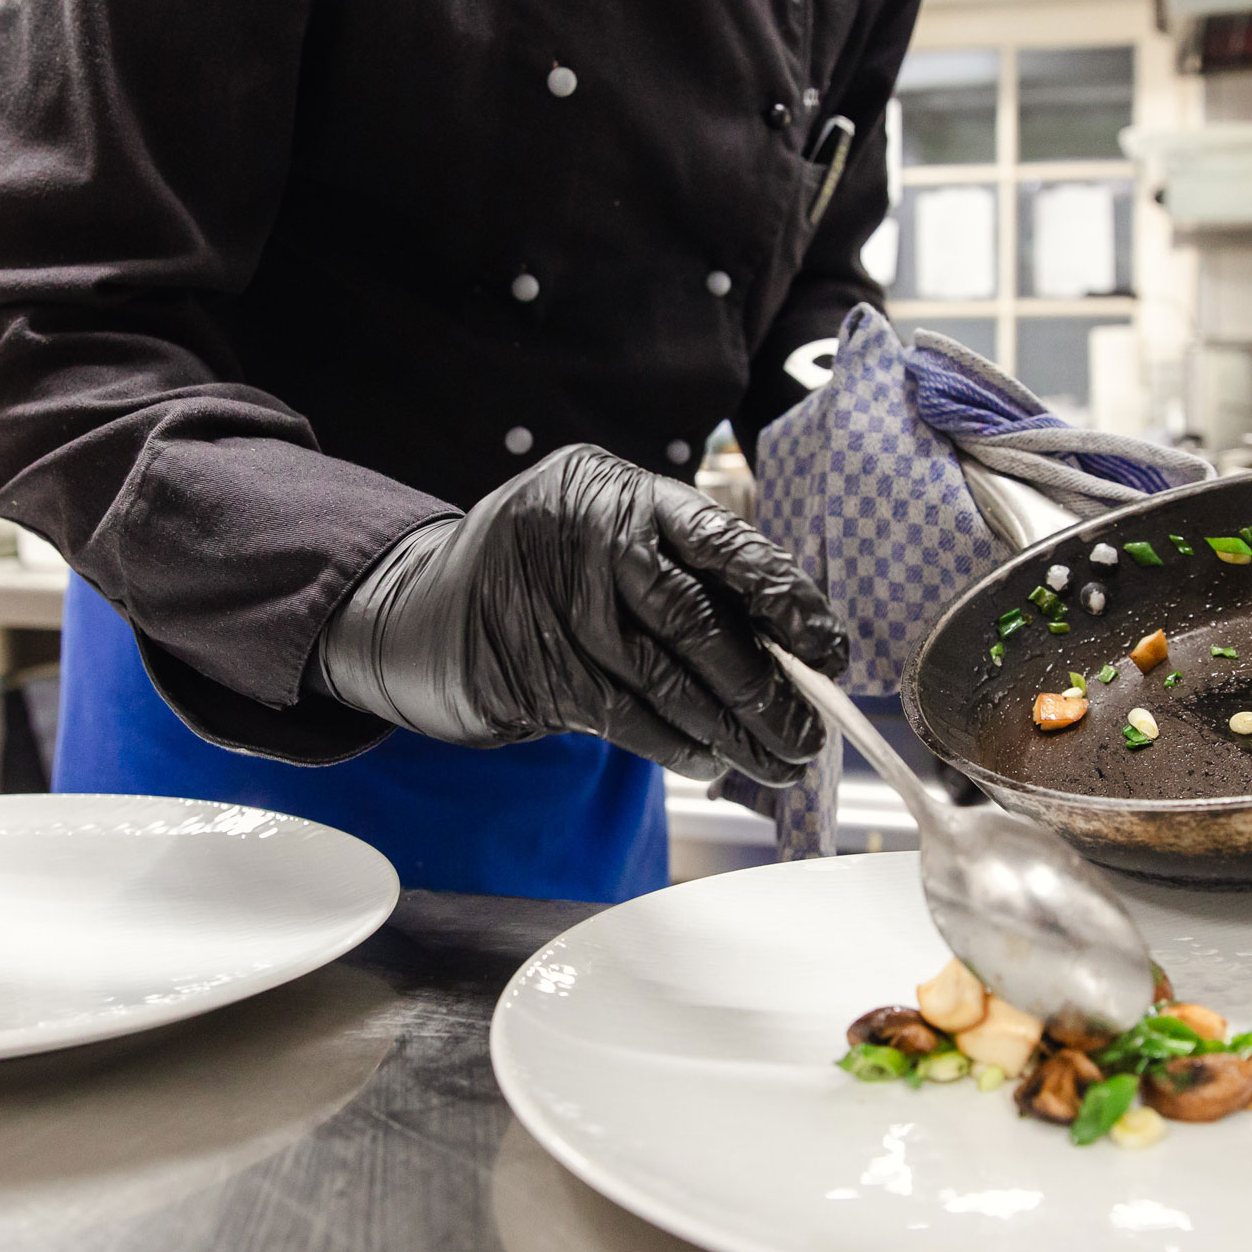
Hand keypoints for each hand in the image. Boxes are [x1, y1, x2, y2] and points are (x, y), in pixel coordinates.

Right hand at [315, 445, 846, 783]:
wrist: (421, 605)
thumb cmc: (545, 568)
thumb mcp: (606, 532)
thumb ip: (683, 568)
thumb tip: (790, 645)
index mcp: (620, 491)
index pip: (723, 543)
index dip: (785, 600)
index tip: (830, 651)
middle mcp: (586, 537)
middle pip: (698, 623)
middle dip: (766, 688)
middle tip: (809, 733)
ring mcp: (555, 605)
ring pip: (668, 681)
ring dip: (732, 733)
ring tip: (778, 761)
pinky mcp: (536, 668)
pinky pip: (627, 718)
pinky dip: (677, 746)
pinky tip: (710, 761)